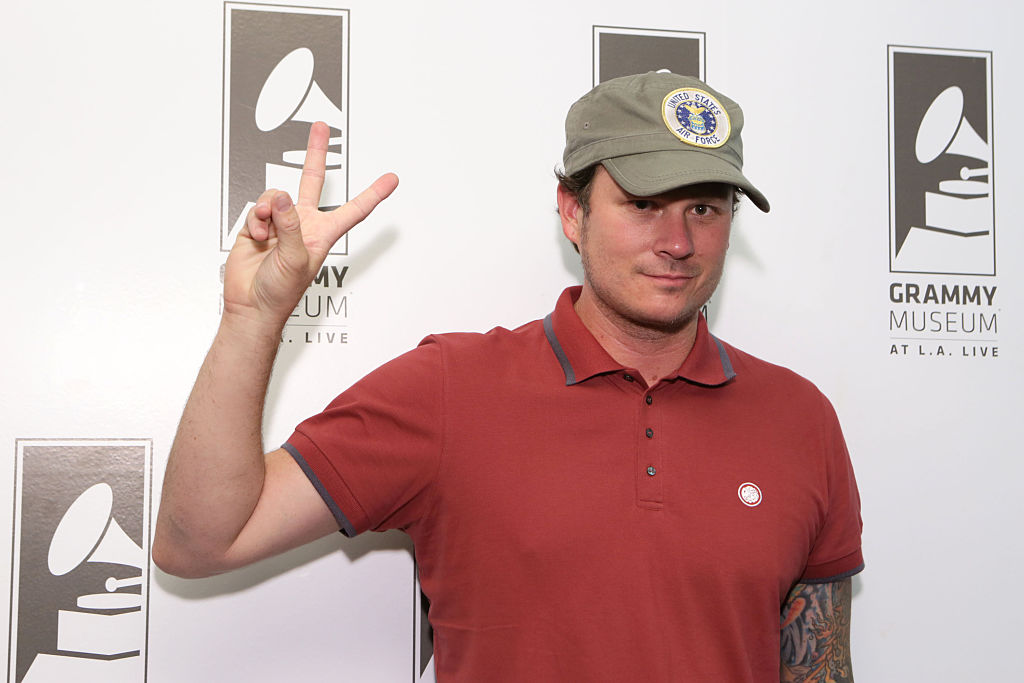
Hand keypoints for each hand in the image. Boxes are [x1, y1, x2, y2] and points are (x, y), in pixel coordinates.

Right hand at [223, 121, 397, 330]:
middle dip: (315, 153)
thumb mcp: (296, 259)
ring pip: (276, 196)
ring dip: (268, 210)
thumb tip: (283, 198)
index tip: (391, 179)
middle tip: (322, 127)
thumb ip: (291, 225)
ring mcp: (280, 223)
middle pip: (313, 181)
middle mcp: (303, 224)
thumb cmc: (280, 292)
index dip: (373, 194)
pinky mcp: (258, 225)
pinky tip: (258, 236)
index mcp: (323, 234)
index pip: (354, 209)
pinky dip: (255, 220)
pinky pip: (257, 209)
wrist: (251, 304)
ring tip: (268, 231)